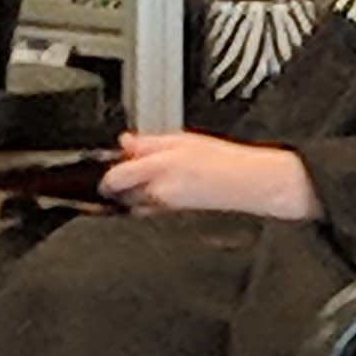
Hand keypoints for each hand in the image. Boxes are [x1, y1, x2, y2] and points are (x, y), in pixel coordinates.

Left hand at [100, 131, 322, 220]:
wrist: (249, 184)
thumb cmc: (224, 160)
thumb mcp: (183, 139)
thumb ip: (149, 142)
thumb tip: (125, 142)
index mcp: (160, 165)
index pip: (116, 175)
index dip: (106, 174)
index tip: (106, 168)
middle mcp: (158, 190)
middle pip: (120, 193)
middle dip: (117, 184)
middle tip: (124, 171)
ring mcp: (165, 207)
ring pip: (133, 203)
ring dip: (132, 193)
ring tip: (146, 180)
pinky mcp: (173, 216)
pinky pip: (149, 210)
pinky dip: (147, 201)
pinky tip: (161, 191)